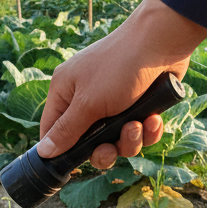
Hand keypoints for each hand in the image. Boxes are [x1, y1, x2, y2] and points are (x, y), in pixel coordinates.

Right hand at [36, 0, 206, 168]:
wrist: (163, 42)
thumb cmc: (119, 67)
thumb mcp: (88, 103)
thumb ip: (66, 131)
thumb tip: (44, 152)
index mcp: (66, 92)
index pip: (52, 130)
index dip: (61, 150)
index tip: (72, 165)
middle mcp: (87, 98)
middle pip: (88, 143)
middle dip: (104, 150)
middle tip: (111, 148)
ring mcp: (115, 103)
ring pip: (117, 140)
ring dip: (129, 139)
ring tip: (138, 124)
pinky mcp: (139, 105)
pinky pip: (139, 131)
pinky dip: (148, 130)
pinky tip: (154, 118)